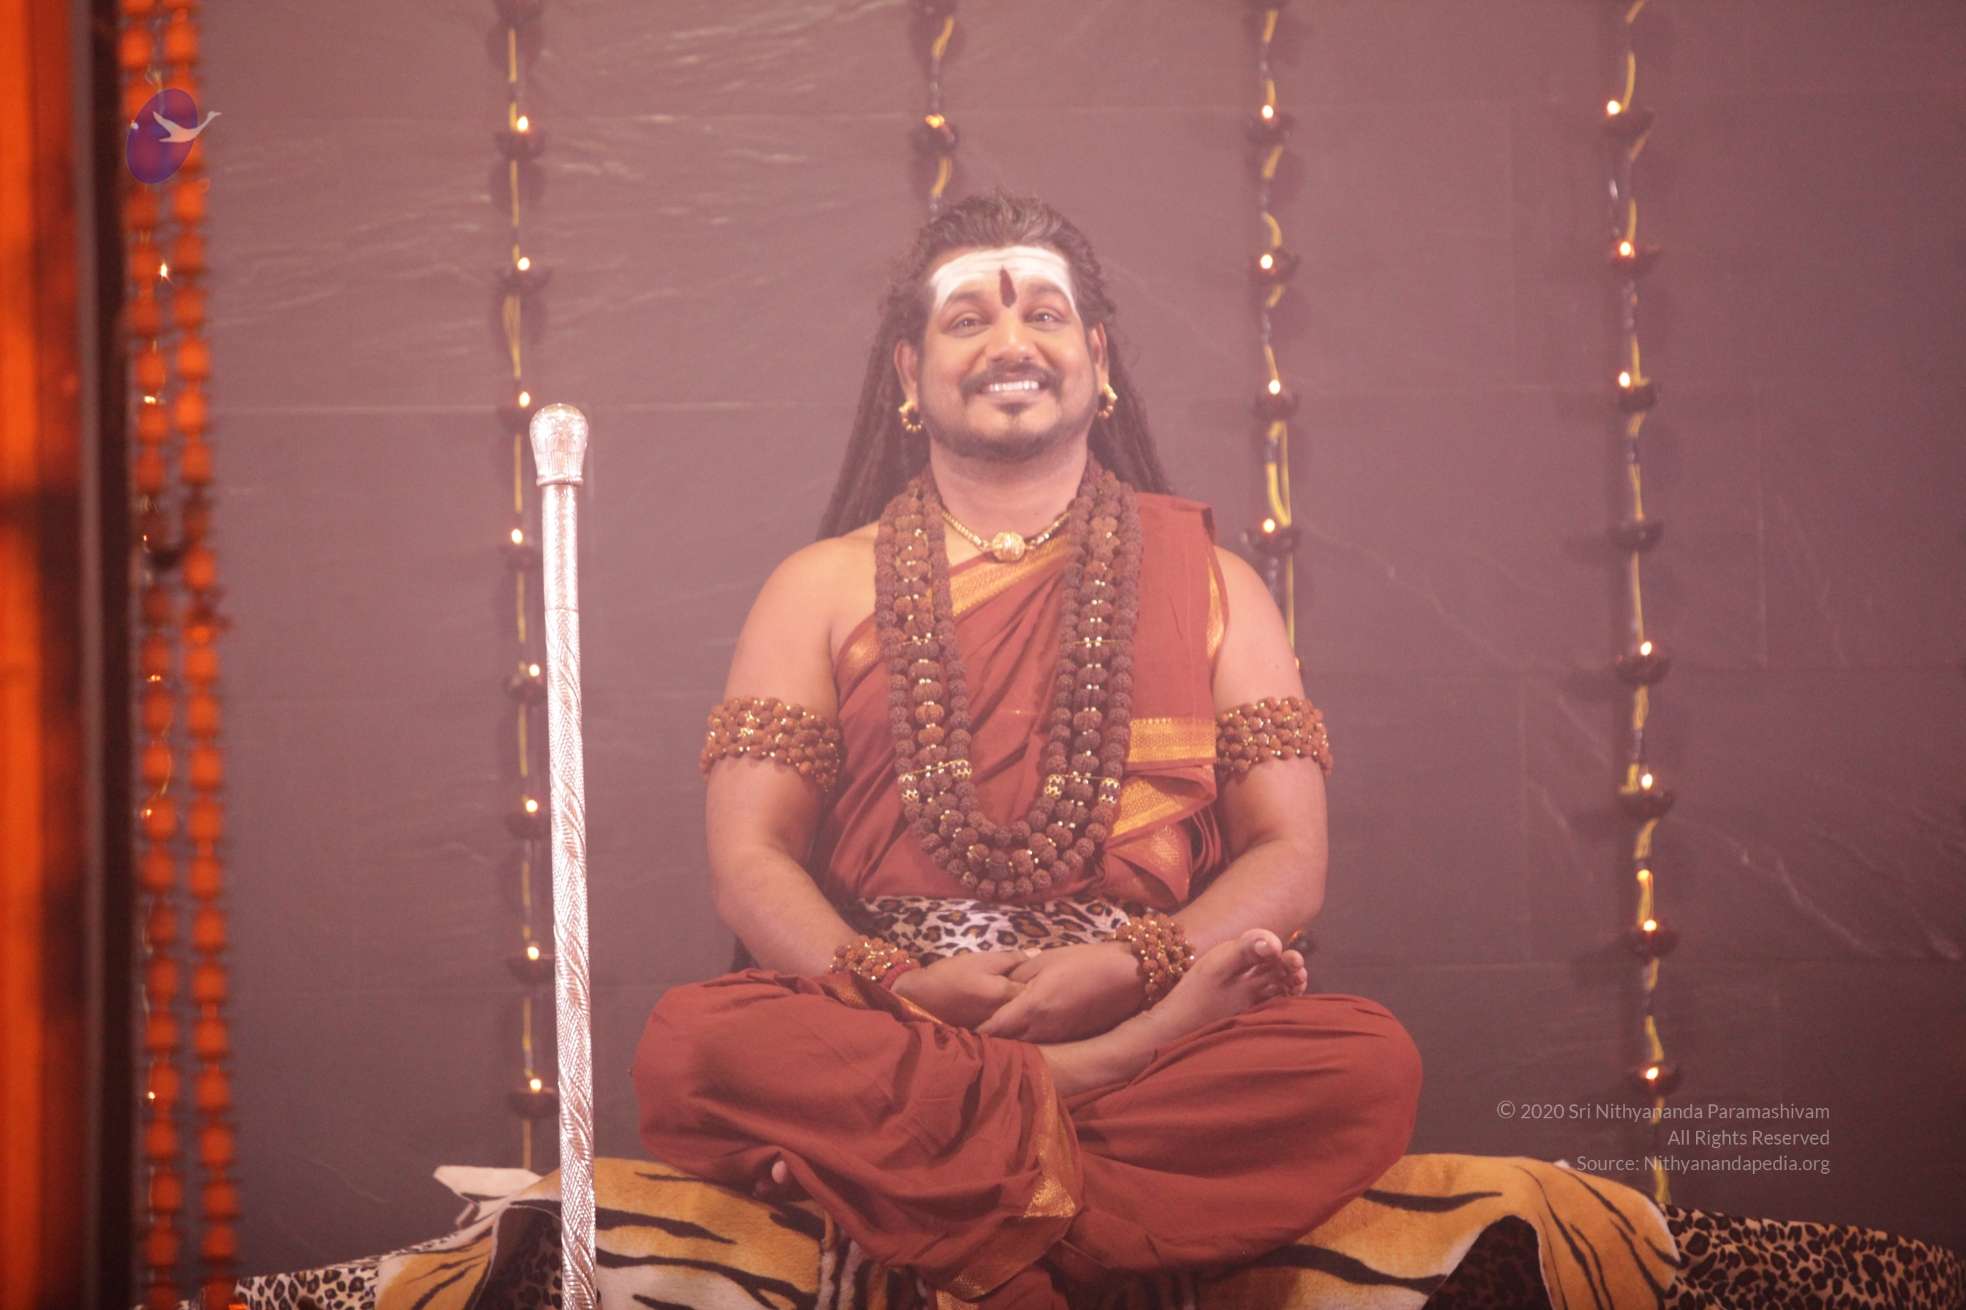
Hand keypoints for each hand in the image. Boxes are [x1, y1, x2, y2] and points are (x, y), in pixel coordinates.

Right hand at [888, 949, 1031, 1030]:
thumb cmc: (952, 974)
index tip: (1049, 975)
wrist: (921, 998)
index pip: (1037, 991)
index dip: (1045, 982)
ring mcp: (997, 1028)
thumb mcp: (982, 959)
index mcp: (1006, 994)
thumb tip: (1034, 956)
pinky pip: (1007, 1025)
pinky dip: (1011, 1017)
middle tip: (1042, 984)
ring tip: (1030, 996)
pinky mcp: (987, 1033)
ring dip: (1026, 1009)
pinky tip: (1010, 1008)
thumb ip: (1010, 959)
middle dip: (1038, 997)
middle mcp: (1006, 1016)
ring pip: (1020, 1017)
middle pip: (1031, 1007)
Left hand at [973, 941, 1145, 1043]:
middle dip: (992, 1042)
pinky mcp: (1072, 1038)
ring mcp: (1058, 1036)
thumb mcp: (1046, 960)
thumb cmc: (1084, 961)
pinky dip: (1033, 1043)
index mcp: (1031, 1006)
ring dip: (1012, 1044)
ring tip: (995, 1042)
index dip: (978, 1033)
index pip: (995, 1027)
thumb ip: (1019, 974)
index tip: (961, 1035)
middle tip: (973, 1040)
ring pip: (1027, 1045)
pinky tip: (1027, 1038)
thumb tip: (999, 984)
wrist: (1126, 975)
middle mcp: (1042, 1027)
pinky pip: (1045, 1043)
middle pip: (1009, 1041)